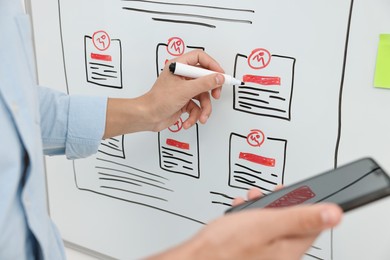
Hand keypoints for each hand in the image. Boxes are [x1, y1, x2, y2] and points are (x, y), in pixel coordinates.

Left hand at [103, 50, 224, 137]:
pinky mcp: (184, 101)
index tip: (221, 75)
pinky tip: (188, 121)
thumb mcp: (185, 90)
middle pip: (205, 78)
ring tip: (201, 117)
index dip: (212, 65)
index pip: (200, 58)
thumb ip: (204, 83)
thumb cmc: (158, 101)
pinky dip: (195, 115)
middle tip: (215, 96)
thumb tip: (219, 77)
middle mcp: (182, 76)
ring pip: (202, 96)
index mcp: (179, 66)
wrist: (148, 117)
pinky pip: (197, 107)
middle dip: (211, 90)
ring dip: (203, 109)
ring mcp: (184, 89)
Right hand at [148, 188, 342, 259]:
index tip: (305, 192)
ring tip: (254, 199)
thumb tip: (334, 214)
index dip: (311, 205)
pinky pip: (259, 229)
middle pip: (293, 223)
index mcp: (290, 249)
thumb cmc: (226, 245)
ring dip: (266, 207)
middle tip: (276, 193)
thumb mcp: (266, 223)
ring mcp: (265, 253)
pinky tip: (242, 211)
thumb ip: (300, 217)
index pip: (315, 226)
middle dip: (284, 203)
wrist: (198, 257)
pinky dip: (253, 216)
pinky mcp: (251, 249)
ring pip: (274, 224)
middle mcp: (280, 254)